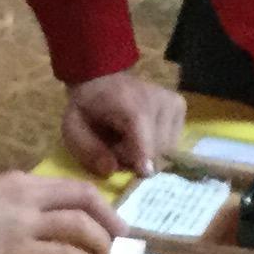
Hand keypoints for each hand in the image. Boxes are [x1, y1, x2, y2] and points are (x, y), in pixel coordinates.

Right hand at [0, 171, 120, 253]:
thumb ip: (21, 202)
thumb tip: (49, 220)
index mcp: (24, 183)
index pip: (75, 187)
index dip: (102, 204)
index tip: (113, 222)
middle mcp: (29, 199)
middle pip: (85, 201)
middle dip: (111, 221)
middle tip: (123, 241)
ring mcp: (24, 226)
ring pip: (79, 227)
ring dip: (101, 243)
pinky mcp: (16, 253)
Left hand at [60, 69, 185, 178]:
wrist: (101, 80)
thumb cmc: (86, 107)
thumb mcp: (73, 129)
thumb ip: (88, 150)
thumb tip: (111, 170)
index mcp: (130, 104)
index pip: (146, 140)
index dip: (142, 161)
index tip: (141, 173)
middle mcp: (158, 100)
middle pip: (158, 150)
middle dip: (137, 159)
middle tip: (117, 151)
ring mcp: (173, 102)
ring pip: (168, 149)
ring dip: (147, 154)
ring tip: (128, 142)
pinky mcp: (180, 106)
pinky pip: (173, 142)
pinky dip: (157, 146)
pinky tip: (141, 136)